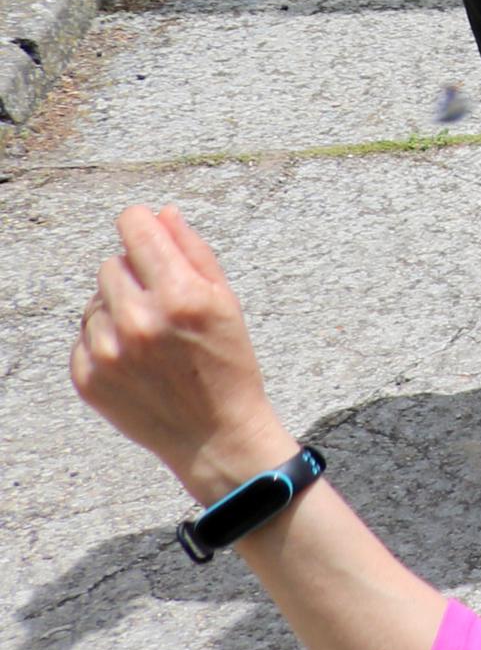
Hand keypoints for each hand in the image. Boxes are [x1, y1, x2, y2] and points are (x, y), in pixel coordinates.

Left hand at [73, 206, 297, 505]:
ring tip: (150, 336)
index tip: (144, 228)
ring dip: (117, 309)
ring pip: (94, 301)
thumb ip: (193, 252)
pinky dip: (104, 340)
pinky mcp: (87, 377)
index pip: (135, 229)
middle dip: (135, 274)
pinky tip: (135, 359)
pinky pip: (83, 336)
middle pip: (111, 264)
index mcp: (179, 295)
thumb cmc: (228, 364)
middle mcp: (138, 321)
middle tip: (162, 303)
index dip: (141, 224)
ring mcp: (107, 351)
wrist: (213, 434)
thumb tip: (162, 215)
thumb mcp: (226, 302)